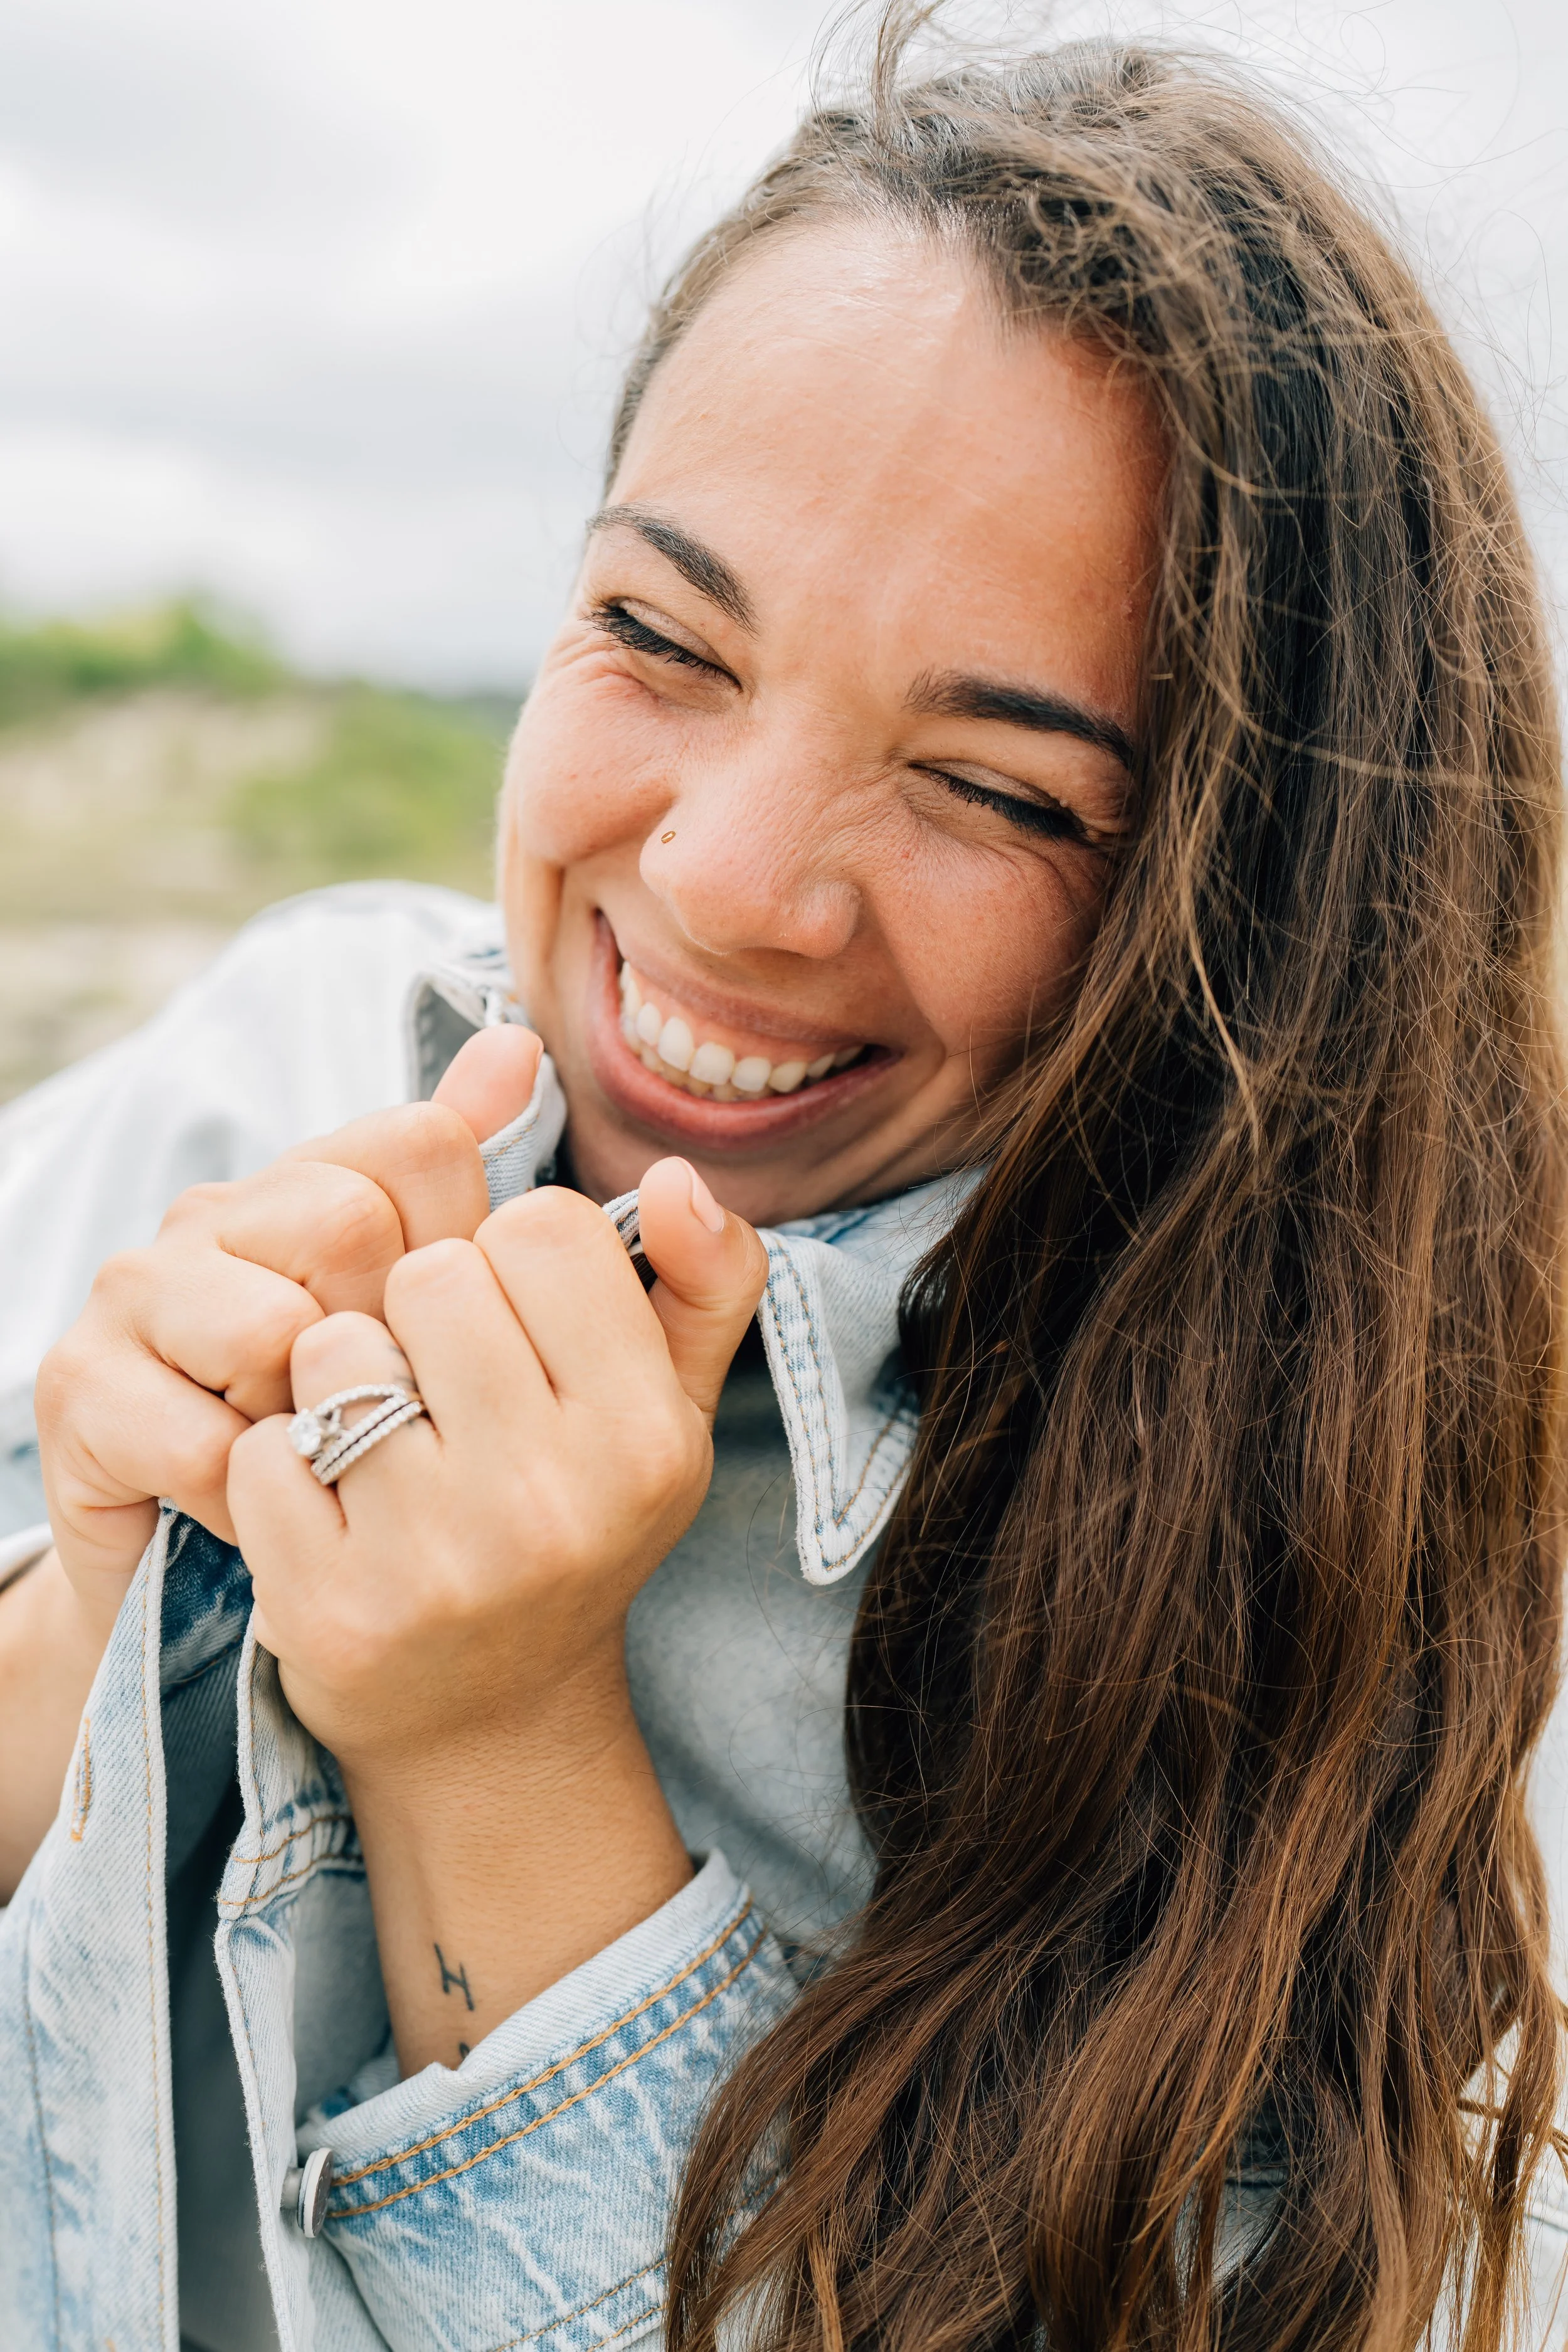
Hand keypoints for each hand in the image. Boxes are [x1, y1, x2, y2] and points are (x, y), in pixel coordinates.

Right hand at [33, 1025, 541, 1644]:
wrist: (219, 1570)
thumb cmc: (348, 1432)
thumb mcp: (436, 1326)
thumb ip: (483, 1198)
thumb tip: (519, 1046)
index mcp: (311, 1177)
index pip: (423, 1142)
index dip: (458, 1249)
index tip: (440, 1334)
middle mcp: (215, 1211)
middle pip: (351, 1221)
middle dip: (385, 1341)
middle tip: (374, 1404)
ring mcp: (136, 1290)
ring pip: (274, 1329)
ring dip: (313, 1421)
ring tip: (310, 1451)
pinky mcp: (80, 1387)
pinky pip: (207, 1442)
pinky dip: (250, 1495)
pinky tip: (255, 1504)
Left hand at [227, 1156, 768, 1777]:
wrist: (488, 1717)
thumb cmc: (577, 1518)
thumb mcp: (668, 1407)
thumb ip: (705, 1278)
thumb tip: (674, 1178)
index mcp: (646, 1437)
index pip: (544, 1225)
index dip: (512, 1258)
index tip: (517, 1327)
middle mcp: (555, 1501)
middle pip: (433, 1271)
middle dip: (421, 1311)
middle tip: (441, 1387)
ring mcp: (440, 1561)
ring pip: (336, 1350)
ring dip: (341, 1382)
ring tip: (381, 1441)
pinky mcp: (332, 1610)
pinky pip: (260, 1450)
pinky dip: (278, 1465)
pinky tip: (328, 1510)